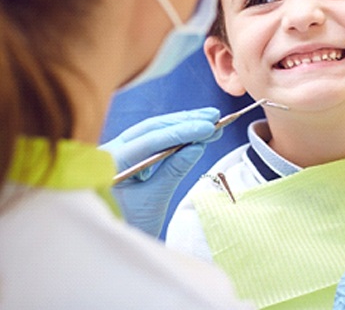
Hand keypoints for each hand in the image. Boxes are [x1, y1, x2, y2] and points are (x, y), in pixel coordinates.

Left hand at [100, 107, 221, 236]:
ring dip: (183, 125)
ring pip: (154, 131)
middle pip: (152, 128)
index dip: (182, 131)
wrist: (111, 248)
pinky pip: (153, 140)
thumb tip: (198, 145)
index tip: (209, 127)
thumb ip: (174, 170)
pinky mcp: (129, 156)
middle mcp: (111, 150)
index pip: (150, 139)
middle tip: (214, 117)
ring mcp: (118, 151)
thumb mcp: (153, 201)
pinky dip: (176, 136)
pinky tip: (195, 131)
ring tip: (211, 121)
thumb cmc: (128, 227)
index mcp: (110, 162)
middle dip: (185, 122)